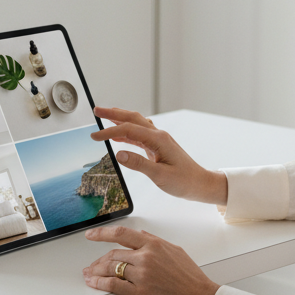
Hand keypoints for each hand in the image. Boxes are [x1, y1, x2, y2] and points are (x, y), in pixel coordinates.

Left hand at [83, 225, 218, 294]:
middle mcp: (146, 257)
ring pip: (110, 268)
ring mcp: (141, 275)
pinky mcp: (139, 294)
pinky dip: (99, 283)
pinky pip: (112, 285)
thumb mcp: (175, 251)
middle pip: (112, 254)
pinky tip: (94, 283)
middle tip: (93, 265)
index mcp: (154, 245)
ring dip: (96, 272)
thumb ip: (155, 241)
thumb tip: (140, 234)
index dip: (102, 233)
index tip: (92, 234)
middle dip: (99, 261)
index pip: (121, 233)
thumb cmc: (192, 280)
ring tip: (90, 275)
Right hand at [92, 106, 227, 203]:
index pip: (129, 130)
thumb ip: (138, 164)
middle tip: (96, 111)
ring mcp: (158, 140)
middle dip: (113, 113)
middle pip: (132, 118)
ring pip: (136, 124)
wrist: (200, 184)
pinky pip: (139, 135)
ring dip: (120, 120)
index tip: (94, 136)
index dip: (109, 131)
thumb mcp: (160, 175)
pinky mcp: (158, 147)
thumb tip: (119, 154)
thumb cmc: (184, 181)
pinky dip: (126, 133)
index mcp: (158, 140)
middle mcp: (158, 136)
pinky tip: (117, 137)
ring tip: (104, 118)